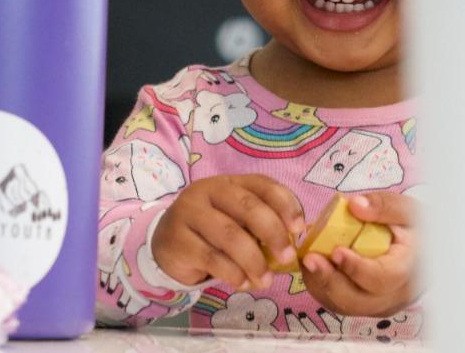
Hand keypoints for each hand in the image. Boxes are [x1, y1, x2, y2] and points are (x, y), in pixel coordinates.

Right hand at [152, 174, 304, 289]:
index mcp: (230, 182)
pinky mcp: (178, 239)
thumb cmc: (211, 231)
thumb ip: (260, 226)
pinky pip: (211, 257)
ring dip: (254, 260)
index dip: (285, 203)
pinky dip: (233, 273)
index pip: (262, 184)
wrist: (165, 243)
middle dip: (273, 233)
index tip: (299, 228)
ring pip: (230, 235)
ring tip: (265, 280)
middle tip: (287, 257)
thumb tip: (294, 244)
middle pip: (247, 207)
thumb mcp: (235, 221)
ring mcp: (190, 212)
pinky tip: (242, 282)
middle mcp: (209, 190)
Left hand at [301, 192, 419, 316]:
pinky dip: (322, 287)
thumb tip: (354, 205)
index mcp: (408, 272)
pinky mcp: (367, 305)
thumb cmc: (418, 228)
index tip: (335, 251)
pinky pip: (341, 303)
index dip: (355, 268)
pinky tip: (312, 266)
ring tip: (306, 260)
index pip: (380, 279)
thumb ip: (384, 206)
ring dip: (321, 284)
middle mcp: (394, 296)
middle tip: (309, 259)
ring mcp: (379, 304)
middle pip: (357, 300)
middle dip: (329, 280)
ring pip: (345, 305)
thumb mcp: (408, 210)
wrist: (427, 250)